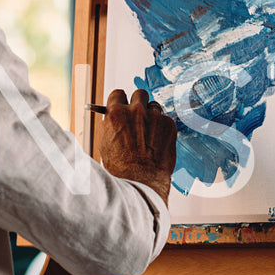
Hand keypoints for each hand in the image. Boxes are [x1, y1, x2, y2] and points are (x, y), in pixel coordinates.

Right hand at [99, 88, 176, 203]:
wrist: (142, 181)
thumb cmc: (121, 168)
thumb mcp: (105, 143)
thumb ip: (111, 125)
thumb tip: (113, 117)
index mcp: (116, 114)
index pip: (118, 94)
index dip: (121, 101)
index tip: (123, 106)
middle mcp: (135, 111)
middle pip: (139, 93)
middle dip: (138, 102)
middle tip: (138, 115)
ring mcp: (154, 116)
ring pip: (154, 106)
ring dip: (152, 115)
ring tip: (149, 132)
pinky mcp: (169, 124)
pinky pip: (165, 119)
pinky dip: (162, 127)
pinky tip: (158, 141)